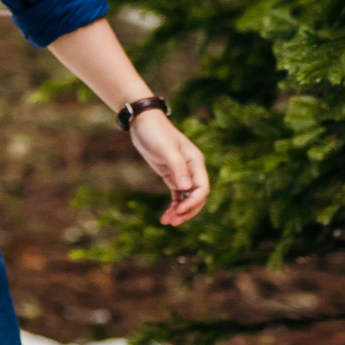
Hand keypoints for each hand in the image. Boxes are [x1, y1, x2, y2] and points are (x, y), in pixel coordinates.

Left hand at [130, 109, 208, 225]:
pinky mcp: (171, 174)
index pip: (202, 188)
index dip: (193, 203)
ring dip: (180, 211)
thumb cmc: (156, 132)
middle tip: (173, 222)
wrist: (143, 122)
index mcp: (196, 162)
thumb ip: (178, 168)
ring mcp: (182, 173)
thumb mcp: (166, 149)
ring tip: (167, 222)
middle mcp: (192, 169)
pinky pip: (177, 195)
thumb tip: (187, 189)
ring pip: (187, 198)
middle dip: (187, 211)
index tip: (179, 210)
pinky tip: (166, 216)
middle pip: (197, 197)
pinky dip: (173, 206)